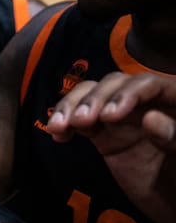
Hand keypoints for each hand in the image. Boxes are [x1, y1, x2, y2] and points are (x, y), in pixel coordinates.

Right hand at [47, 71, 175, 222]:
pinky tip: (58, 134)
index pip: (149, 84)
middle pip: (114, 85)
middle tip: (82, 121)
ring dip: (72, 106)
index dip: (128, 94)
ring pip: (92, 95)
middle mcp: (147, 104)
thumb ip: (174, 138)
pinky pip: (81, 119)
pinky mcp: (104, 135)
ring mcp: (123, 118)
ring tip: (60, 126)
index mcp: (174, 102)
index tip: (110, 116)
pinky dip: (65, 122)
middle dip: (94, 99)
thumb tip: (150, 118)